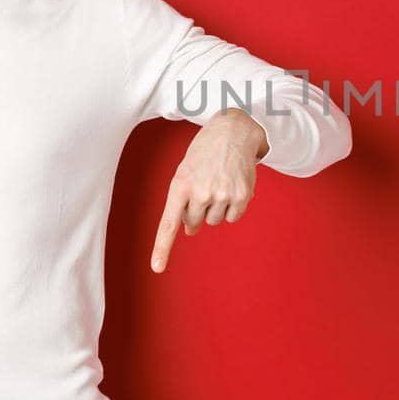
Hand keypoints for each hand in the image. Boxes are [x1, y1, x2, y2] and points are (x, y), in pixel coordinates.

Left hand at [150, 108, 267, 272]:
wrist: (234, 131)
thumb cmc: (205, 153)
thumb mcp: (186, 173)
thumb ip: (183, 203)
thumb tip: (190, 231)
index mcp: (180, 185)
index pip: (169, 223)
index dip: (162, 247)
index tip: (157, 268)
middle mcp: (200, 192)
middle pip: (194, 222)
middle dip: (196, 211)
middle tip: (203, 187)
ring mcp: (222, 194)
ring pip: (214, 220)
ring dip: (215, 207)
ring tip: (218, 182)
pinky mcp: (242, 196)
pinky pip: (232, 217)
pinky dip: (231, 207)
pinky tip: (231, 187)